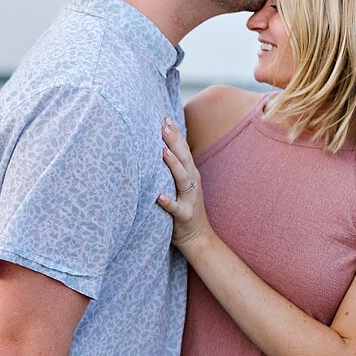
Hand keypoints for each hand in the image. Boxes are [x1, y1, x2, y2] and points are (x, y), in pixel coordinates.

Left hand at [155, 117, 211, 250]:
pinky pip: (175, 208)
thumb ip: (175, 169)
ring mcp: (190, 199)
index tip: (165, 118)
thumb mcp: (181, 185)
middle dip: (174, 141)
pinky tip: (157, 196)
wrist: (198, 238)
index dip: (175, 134)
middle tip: (163, 125)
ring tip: (163, 151)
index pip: (183, 150)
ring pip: (182, 179)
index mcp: (190, 174)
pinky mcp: (184, 216)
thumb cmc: (184, 208)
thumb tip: (159, 149)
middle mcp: (192, 183)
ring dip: (173, 165)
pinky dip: (167, 201)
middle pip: (184, 158)